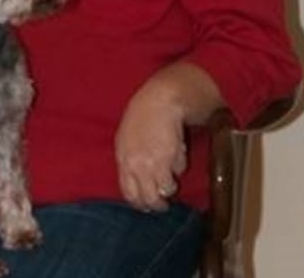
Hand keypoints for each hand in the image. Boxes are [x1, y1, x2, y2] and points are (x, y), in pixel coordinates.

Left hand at [114, 61, 222, 211]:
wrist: (159, 99)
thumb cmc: (143, 114)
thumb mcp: (127, 138)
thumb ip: (130, 159)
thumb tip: (138, 178)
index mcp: (122, 159)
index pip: (128, 193)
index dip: (140, 202)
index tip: (147, 204)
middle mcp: (135, 165)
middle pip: (148, 197)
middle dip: (157, 203)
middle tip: (164, 205)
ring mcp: (152, 163)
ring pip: (165, 190)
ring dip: (171, 185)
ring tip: (173, 175)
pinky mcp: (169, 157)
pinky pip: (178, 172)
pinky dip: (180, 166)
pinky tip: (178, 152)